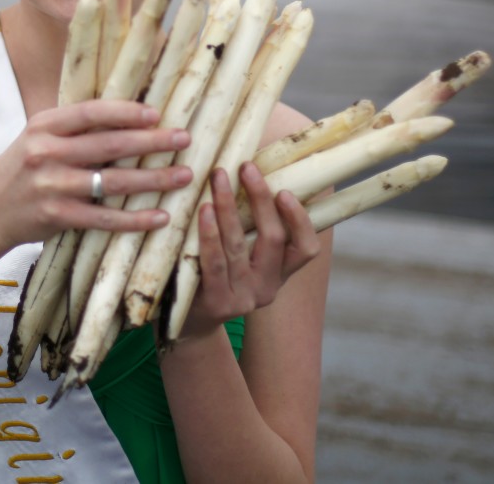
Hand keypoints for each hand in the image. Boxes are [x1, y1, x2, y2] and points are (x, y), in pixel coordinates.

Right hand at [0, 99, 191, 249]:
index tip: (157, 113)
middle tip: (184, 139)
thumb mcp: (38, 138)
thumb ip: (73, 127)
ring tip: (184, 176)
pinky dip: (135, 219)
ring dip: (153, 179)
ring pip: (113, 182)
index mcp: (44, 126)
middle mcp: (46, 152)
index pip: (90, 112)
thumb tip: (127, 113)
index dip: (126, 111)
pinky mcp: (57, 216)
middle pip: (109, 145)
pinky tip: (160, 217)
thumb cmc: (20, 170)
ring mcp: (52, 186)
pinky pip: (104, 218)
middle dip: (152, 141)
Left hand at [179, 161, 322, 340]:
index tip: (283, 190)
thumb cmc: (214, 276)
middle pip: (273, 238)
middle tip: (246, 167)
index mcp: (280, 275)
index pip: (306, 249)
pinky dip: (209, 234)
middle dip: (260, 198)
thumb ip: (251, 228)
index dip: (300, 220)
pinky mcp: (216, 304)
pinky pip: (213, 263)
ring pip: (239, 245)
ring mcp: (242, 298)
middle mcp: (267, 288)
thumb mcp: (242, 257)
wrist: (187, 325)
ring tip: (219, 178)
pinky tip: (204, 210)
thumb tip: (252, 172)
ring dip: (229, 207)